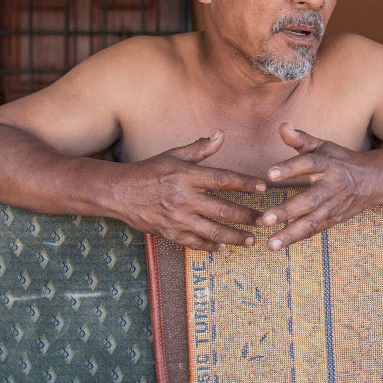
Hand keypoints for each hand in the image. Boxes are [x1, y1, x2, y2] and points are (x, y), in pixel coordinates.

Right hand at [119, 130, 265, 250]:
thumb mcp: (174, 155)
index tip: (263, 187)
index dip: (245, 183)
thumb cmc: (149, 171)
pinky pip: (195, 243)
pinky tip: (224, 247)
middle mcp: (184, 198)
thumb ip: (200, 148)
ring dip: (235, 237)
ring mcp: (177, 219)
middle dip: (247, 216)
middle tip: (264, 219)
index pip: (223, 179)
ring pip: (213, 231)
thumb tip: (221, 134)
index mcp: (186, 176)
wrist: (119, 192)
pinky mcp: (170, 233)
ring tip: (251, 239)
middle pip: (223, 210)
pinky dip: (211, 246)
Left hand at [258, 123, 377, 250]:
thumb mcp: (322, 146)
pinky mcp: (333, 219)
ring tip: (270, 243)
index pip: (307, 164)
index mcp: (327, 163)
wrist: (372, 180)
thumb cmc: (339, 160)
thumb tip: (282, 126)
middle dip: (287, 211)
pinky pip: (314, 230)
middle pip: (309, 200)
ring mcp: (333, 206)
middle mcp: (331, 186)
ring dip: (290, 233)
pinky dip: (296, 238)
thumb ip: (300, 139)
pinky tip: (278, 245)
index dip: (289, 169)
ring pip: (312, 221)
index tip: (269, 174)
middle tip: (265, 219)